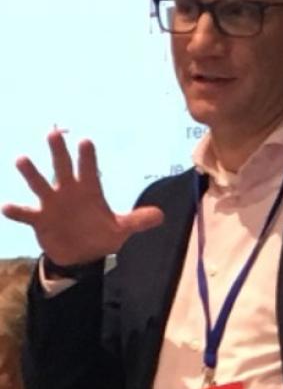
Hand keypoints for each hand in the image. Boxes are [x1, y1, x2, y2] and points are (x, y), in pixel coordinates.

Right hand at [1, 131, 163, 265]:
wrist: (81, 255)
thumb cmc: (101, 234)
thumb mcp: (121, 230)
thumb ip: (138, 221)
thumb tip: (161, 216)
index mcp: (90, 190)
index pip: (89, 169)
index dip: (88, 156)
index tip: (85, 140)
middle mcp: (69, 191)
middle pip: (63, 167)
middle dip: (59, 152)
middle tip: (53, 133)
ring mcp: (52, 204)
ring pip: (40, 184)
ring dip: (32, 173)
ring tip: (22, 159)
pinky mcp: (40, 220)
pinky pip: (26, 213)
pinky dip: (17, 210)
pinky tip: (7, 206)